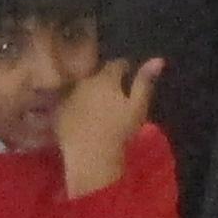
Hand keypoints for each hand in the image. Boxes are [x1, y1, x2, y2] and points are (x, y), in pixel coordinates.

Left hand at [51, 54, 159, 198]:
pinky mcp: (59, 112)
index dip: (125, 69)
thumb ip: (145, 82)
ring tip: (100, 105)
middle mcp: (83, 82)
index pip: (116, 64)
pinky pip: (70, 102)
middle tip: (115, 93)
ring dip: (90, 92)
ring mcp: (68, 96)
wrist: (92, 157)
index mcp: (104, 78)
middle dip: (106, 80)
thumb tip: (158, 60)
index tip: (129, 75)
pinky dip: (77, 105)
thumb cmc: (120, 131)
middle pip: (97, 75)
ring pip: (82, 87)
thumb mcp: (138, 106)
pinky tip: (85, 119)